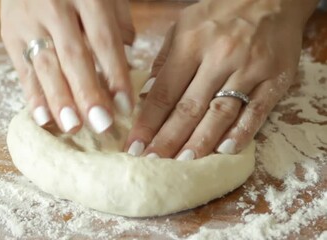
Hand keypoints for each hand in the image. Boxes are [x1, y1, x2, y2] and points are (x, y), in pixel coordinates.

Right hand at [0, 0, 134, 132]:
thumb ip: (117, 22)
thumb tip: (127, 61)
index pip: (103, 40)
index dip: (116, 74)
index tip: (126, 106)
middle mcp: (54, 6)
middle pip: (74, 56)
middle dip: (88, 93)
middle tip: (102, 124)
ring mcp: (28, 20)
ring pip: (46, 65)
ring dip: (60, 100)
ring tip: (73, 127)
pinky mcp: (8, 33)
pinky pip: (22, 69)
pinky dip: (33, 95)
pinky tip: (44, 118)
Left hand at [125, 0, 317, 159]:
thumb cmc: (220, 14)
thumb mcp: (184, 26)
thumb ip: (164, 60)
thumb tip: (146, 94)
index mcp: (191, 44)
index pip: (164, 92)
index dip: (147, 122)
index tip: (134, 145)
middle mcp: (219, 57)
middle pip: (189, 107)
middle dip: (167, 139)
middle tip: (152, 162)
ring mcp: (249, 69)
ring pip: (220, 113)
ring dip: (200, 141)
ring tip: (181, 162)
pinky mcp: (275, 79)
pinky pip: (256, 111)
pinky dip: (241, 133)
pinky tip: (224, 150)